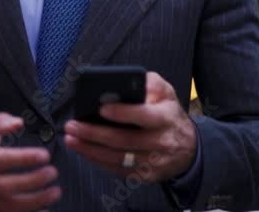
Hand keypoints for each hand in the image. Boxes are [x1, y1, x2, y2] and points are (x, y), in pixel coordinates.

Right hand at [0, 113, 60, 211]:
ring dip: (33, 202)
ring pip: (6, 206)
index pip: (1, 160)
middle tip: (52, 173)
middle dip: (31, 182)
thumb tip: (18, 123)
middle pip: (4, 186)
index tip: (44, 155)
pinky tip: (43, 211)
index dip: (24, 158)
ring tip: (53, 193)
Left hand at [63, 72, 196, 181]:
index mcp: (165, 117)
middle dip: (94, 133)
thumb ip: (150, 84)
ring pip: (117, 158)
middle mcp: (161, 142)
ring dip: (90, 149)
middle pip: (124, 140)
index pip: (144, 116)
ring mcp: (153, 162)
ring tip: (71, 139)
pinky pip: (118, 170)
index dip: (122, 113)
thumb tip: (127, 83)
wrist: (188, 149)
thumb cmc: (169, 115)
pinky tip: (84, 150)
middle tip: (72, 126)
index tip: (101, 109)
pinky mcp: (145, 176)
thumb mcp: (167, 93)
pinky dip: (98, 161)